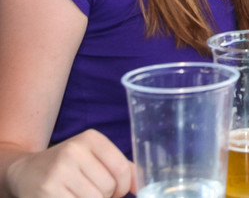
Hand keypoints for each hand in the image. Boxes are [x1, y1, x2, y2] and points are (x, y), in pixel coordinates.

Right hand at [5, 130, 134, 197]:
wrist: (25, 171)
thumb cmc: (68, 166)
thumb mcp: (94, 157)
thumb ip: (121, 168)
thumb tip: (141, 185)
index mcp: (91, 138)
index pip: (122, 169)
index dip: (123, 186)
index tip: (117, 191)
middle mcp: (74, 150)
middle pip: (109, 187)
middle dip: (106, 196)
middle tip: (91, 192)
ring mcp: (59, 171)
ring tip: (80, 194)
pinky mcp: (48, 191)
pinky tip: (69, 197)